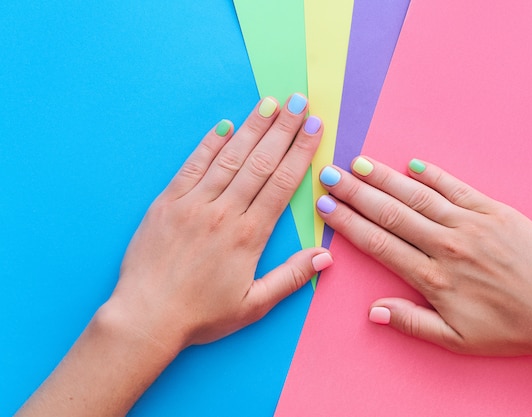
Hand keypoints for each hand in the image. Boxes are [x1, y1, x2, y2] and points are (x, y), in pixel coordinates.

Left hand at [17, 96, 334, 416]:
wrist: (145, 317)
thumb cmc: (201, 315)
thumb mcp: (253, 305)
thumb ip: (290, 277)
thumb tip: (325, 256)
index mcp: (248, 236)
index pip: (282, 183)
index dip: (301, 152)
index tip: (314, 128)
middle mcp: (223, 212)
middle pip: (260, 162)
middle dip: (283, 129)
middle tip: (300, 102)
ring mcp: (193, 204)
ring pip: (229, 158)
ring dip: (252, 128)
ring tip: (270, 103)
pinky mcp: (167, 203)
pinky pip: (191, 166)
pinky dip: (208, 144)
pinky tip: (224, 126)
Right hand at [316, 156, 531, 357]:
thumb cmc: (506, 329)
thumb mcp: (455, 338)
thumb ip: (411, 322)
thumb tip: (373, 311)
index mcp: (432, 277)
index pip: (379, 242)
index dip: (349, 223)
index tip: (327, 207)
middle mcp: (445, 245)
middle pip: (391, 213)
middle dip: (356, 192)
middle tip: (330, 175)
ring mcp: (470, 224)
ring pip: (418, 196)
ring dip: (385, 179)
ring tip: (359, 164)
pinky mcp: (494, 211)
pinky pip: (458, 188)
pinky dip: (435, 175)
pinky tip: (412, 164)